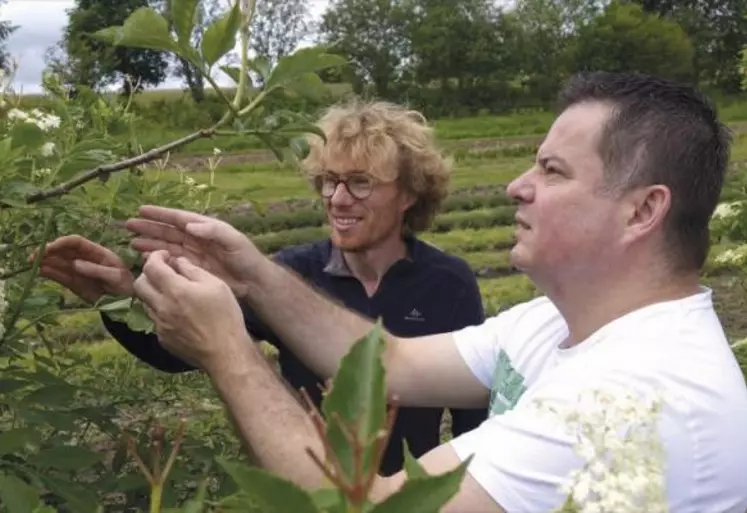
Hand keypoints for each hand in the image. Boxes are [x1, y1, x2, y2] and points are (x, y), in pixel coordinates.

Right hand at [36, 235, 134, 303]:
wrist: (125, 302)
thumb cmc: (125, 285)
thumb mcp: (116, 277)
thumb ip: (96, 270)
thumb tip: (75, 263)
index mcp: (96, 252)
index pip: (75, 242)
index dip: (62, 242)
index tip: (50, 248)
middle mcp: (84, 258)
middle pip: (63, 250)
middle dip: (48, 250)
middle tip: (34, 256)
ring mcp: (77, 270)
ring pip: (58, 262)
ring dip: (44, 261)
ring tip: (32, 263)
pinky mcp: (73, 282)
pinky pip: (59, 275)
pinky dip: (49, 272)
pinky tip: (39, 271)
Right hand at [125, 205, 263, 297]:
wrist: (253, 282)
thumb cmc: (246, 257)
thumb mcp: (233, 240)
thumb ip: (213, 231)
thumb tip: (190, 225)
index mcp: (204, 228)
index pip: (178, 218)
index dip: (160, 214)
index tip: (142, 210)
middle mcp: (195, 239)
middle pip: (168, 231)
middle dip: (149, 228)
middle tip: (128, 226)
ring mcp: (192, 254)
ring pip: (166, 247)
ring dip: (150, 244)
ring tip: (132, 243)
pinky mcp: (191, 270)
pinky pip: (171, 263)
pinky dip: (158, 261)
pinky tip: (145, 260)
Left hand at [132, 250, 250, 372]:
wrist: (225, 353)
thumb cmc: (225, 316)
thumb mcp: (217, 285)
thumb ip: (194, 271)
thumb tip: (178, 262)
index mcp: (175, 290)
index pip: (151, 266)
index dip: (156, 257)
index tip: (166, 257)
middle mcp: (161, 306)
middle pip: (139, 284)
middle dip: (148, 274)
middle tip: (164, 273)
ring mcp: (160, 324)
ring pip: (145, 302)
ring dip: (154, 293)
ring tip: (172, 293)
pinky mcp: (162, 338)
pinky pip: (155, 319)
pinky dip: (162, 311)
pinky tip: (179, 314)